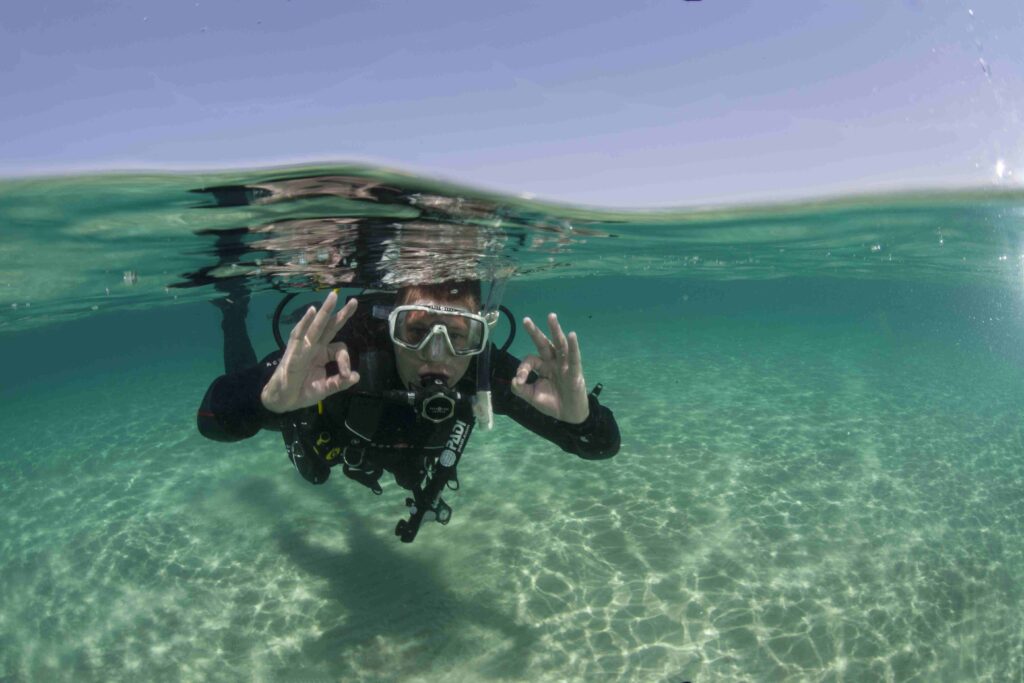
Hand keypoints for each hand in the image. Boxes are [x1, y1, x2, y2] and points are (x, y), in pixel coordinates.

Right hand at [261, 290, 360, 412]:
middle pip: (330, 327)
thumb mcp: (326, 388)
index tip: (346, 374)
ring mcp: (304, 347)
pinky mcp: (293, 351)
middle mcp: (315, 346)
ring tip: (333, 296)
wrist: (283, 401)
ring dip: (325, 311)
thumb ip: (340, 382)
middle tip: (354, 301)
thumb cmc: (303, 392)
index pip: (339, 348)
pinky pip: (299, 334)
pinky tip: (312, 311)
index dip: (345, 360)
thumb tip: (356, 376)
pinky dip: (305, 322)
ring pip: (316, 326)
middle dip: (342, 314)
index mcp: (323, 353)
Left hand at [511, 313, 588, 423]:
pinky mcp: (575, 372)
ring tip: (551, 316)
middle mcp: (553, 362)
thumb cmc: (552, 403)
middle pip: (543, 344)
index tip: (520, 380)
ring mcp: (564, 365)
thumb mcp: (532, 397)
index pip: (530, 360)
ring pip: (559, 345)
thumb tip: (514, 380)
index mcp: (542, 367)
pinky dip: (573, 346)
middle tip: (525, 320)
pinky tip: (571, 334)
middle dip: (534, 332)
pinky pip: (574, 357)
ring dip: (555, 330)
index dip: (523, 368)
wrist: (569, 415)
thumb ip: (521, 389)